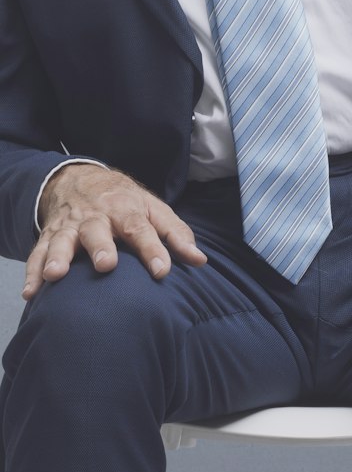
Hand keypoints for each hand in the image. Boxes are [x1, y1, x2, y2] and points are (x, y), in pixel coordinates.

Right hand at [24, 165, 206, 298]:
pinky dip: (32, 272)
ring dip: (58, 257)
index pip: (141, 228)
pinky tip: (31, 292)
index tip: (162, 271)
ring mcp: (69, 226)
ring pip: (62, 240)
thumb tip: (200, 260)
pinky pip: (37, 254)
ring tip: (57, 275)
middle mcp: (96, 216)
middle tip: (106, 265)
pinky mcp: (48, 236)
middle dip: (101, 247)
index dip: (153, 249)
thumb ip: (176, 234)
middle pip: (98, 230)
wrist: (80, 179)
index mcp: (125, 208)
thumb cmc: (124, 201)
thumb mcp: (153, 209)